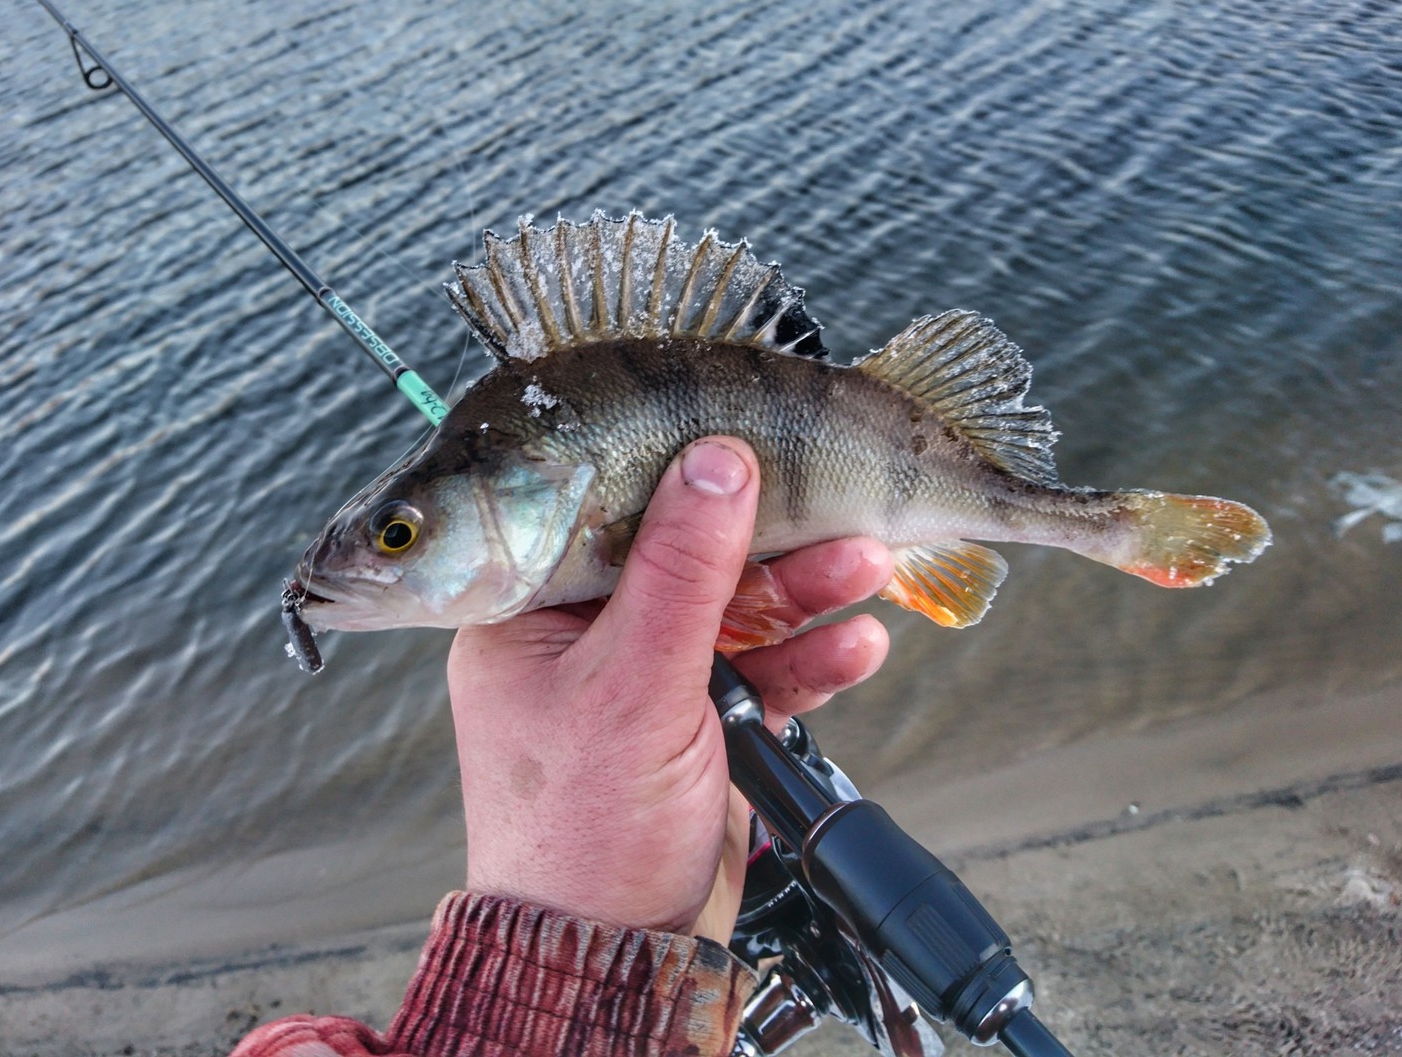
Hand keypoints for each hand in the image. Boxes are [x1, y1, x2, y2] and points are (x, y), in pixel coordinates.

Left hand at [447, 437, 891, 940]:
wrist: (617, 956)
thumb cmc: (579, 835)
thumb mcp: (630, 685)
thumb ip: (682, 573)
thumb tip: (716, 464)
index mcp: (532, 611)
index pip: (609, 514)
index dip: (682, 481)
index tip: (748, 445)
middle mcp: (586, 636)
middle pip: (689, 559)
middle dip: (772, 542)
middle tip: (838, 510)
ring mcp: (646, 679)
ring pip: (737, 611)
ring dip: (807, 592)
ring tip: (869, 565)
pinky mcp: (700, 720)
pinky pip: (763, 670)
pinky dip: (811, 658)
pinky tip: (857, 643)